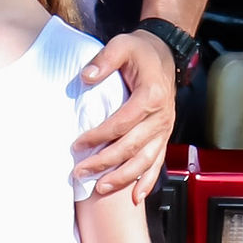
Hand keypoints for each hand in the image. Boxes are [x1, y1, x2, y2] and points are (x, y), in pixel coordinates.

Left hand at [75, 30, 180, 203]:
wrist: (165, 54)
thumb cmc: (140, 51)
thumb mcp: (121, 45)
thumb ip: (104, 60)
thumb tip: (86, 77)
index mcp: (150, 96)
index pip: (121, 123)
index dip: (99, 136)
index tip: (77, 144)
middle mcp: (161, 117)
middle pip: (131, 147)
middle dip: (105, 163)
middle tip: (79, 172)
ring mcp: (164, 129)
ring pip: (145, 160)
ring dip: (123, 178)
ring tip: (101, 188)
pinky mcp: (164, 136)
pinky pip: (158, 162)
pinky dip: (148, 182)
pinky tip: (136, 197)